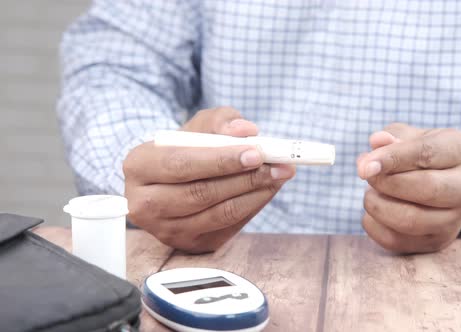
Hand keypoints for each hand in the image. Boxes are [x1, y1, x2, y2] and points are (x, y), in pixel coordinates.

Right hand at [123, 107, 295, 252]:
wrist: (171, 179)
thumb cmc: (186, 148)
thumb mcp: (199, 125)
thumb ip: (221, 122)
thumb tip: (245, 130)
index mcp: (138, 166)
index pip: (182, 164)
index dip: (221, 160)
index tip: (256, 153)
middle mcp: (144, 203)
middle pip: (201, 193)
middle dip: (246, 178)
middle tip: (279, 165)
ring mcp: (165, 230)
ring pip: (218, 214)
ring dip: (256, 194)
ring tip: (280, 175)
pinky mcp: (188, 244)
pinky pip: (227, 228)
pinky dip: (253, 208)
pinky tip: (267, 190)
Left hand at [357, 123, 460, 253]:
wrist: (439, 183)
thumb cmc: (419, 154)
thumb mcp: (407, 137)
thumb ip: (391, 137)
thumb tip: (376, 142)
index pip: (426, 154)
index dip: (391, 159)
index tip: (364, 167)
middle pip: (426, 189)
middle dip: (386, 183)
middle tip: (366, 176)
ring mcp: (456, 219)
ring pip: (411, 220)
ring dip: (378, 206)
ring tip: (371, 193)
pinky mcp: (438, 242)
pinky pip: (397, 241)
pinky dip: (374, 226)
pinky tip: (374, 212)